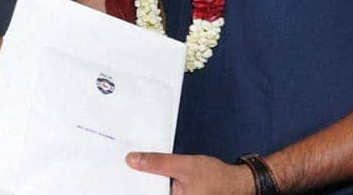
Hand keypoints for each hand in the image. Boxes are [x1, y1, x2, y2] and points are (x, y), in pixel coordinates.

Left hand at [126, 152, 252, 194]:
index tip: (117, 176)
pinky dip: (154, 182)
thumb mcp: (184, 166)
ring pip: (154, 191)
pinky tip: (147, 170)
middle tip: (123, 166)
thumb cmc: (215, 177)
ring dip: (146, 182)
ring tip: (133, 166)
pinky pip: (161, 190)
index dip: (131, 187)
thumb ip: (159, 163)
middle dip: (137, 183)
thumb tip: (132, 160)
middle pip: (147, 193)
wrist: (236, 182)